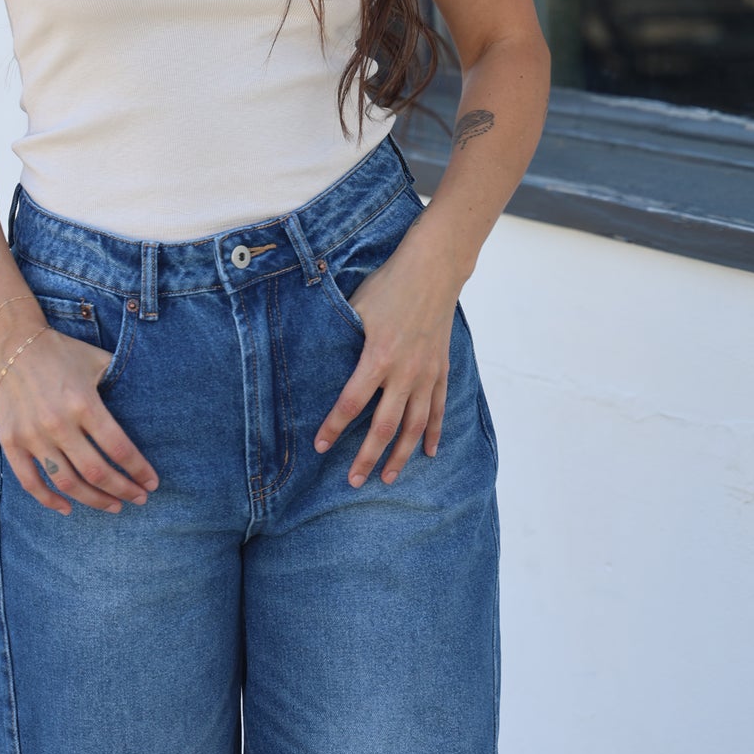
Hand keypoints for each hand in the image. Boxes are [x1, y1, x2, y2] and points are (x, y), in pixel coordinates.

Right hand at [0, 321, 158, 517]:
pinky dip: (49, 500)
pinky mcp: (11, 442)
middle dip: (122, 490)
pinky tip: (67, 508)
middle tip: (139, 499)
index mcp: (83, 402)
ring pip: (67, 483)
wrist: (12, 345)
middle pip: (96, 472)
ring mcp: (32, 435)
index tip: (152, 482)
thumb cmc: (61, 353)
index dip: (138, 470)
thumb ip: (122, 383)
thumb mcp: (98, 361)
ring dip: (93, 500)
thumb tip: (151, 405)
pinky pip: (30, 482)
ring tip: (113, 506)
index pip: (118, 448)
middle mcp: (57, 423)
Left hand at [313, 237, 459, 486]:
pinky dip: (433, 432)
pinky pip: (438, 409)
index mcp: (377, 357)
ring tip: (389, 478)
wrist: (433, 271)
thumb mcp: (356, 307)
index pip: (351, 403)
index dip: (334, 427)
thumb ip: (340, 336)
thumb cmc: (389, 285)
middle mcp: (404, 372)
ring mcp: (426, 374)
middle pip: (385, 427)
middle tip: (354, 482)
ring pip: (414, 426)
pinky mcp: (441, 370)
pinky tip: (428, 452)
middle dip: (368, 457)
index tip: (320, 446)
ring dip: (401, 455)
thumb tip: (313, 352)